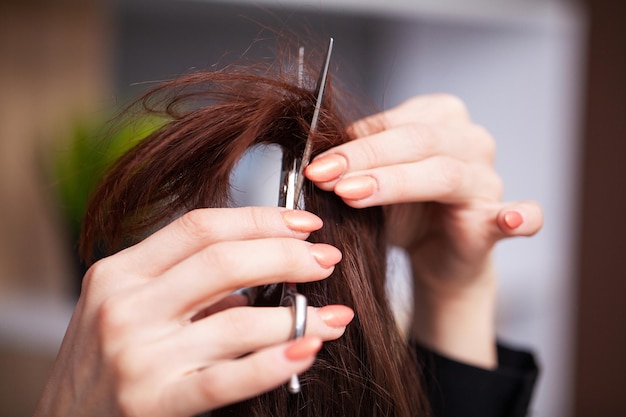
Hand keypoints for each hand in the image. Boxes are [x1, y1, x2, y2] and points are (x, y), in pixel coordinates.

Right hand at [34, 207, 353, 416]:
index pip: (201, 227)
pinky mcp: (154, 402)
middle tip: (326, 260)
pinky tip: (308, 350)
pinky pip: (229, 379)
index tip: (304, 224)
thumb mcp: (126, 308)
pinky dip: (275, 362)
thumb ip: (184, 285)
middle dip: (288, 256)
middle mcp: (125, 307)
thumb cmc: (101, 364)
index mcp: (119, 272)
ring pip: (238, 320)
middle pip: (224, 261)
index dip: (261, 219)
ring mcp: (138, 356)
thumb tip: (260, 272)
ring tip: (334, 316)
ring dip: (298, 316)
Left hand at [305, 94, 542, 366]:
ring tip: (355, 194)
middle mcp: (469, 141)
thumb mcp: (372, 180)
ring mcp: (488, 180)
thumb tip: (310, 158)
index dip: (352, 143)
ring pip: (445, 173)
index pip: (393, 122)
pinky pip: (522, 217)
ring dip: (397, 183)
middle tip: (325, 178)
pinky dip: (521, 217)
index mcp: (439, 118)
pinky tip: (509, 220)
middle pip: (417, 141)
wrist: (433, 253)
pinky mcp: (498, 221)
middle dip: (365, 159)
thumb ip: (353, 164)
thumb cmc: (402, 211)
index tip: (314, 165)